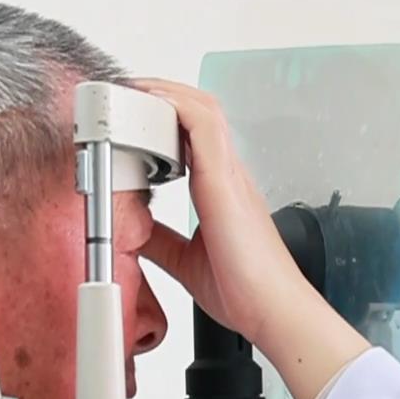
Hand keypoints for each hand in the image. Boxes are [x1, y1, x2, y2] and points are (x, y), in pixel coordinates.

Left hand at [130, 78, 305, 343]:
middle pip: (199, 112)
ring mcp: (229, 175)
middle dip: (162, 95)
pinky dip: (176, 106)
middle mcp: (228, 176)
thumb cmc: (246, 290)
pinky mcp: (225, 181)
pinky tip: (152, 102)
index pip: (193, 136)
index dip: (165, 115)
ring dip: (166, 94)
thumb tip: (132, 231)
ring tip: (134, 89)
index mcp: (220, 191)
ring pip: (202, 111)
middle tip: (127, 92)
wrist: (272, 310)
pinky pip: (203, 126)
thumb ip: (160, 241)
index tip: (132, 113)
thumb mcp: (185, 261)